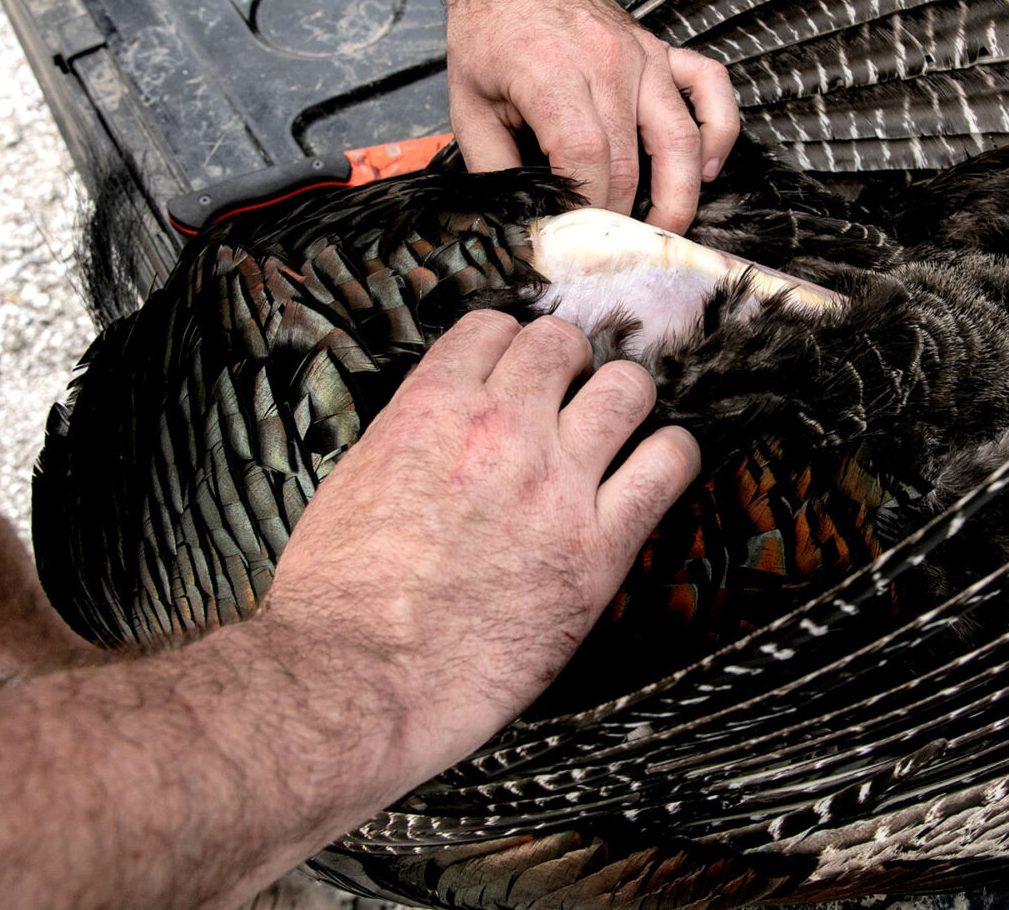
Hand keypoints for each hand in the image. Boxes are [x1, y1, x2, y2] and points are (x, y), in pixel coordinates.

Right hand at [256, 310, 698, 794]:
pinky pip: (666, 468)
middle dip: (568, 363)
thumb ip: (409, 440)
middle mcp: (499, 430)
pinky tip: (661, 466)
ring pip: (627, 389)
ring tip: (618, 428)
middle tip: (568, 398)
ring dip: (624, 400)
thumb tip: (437, 426)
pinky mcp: (597, 551)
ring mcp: (555, 486)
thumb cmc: (336, 601)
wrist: (354, 682)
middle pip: (564, 343)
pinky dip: (672, 456)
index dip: (510, 346)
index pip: (493, 327)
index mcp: (430, 408)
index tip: (517, 371)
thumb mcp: (352, 483)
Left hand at [445, 0, 738, 233]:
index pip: (586, 158)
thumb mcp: (467, 103)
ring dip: (681, 194)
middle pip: (631, 161)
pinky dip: (720, 131)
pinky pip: (712, 89)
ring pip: (683, 137)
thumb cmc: (489, 32)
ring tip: (665, 232)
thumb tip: (520, 222)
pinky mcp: (662, 50)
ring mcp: (643, 55)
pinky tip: (708, 167)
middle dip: (625, 217)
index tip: (576, 240)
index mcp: (552, 74)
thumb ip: (493, 166)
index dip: (587, 209)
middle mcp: (607, 63)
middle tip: (613, 254)